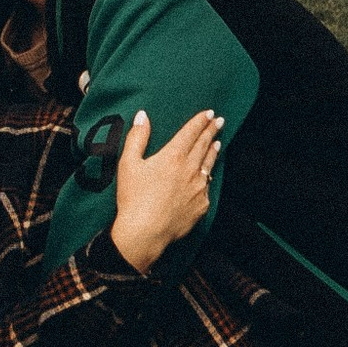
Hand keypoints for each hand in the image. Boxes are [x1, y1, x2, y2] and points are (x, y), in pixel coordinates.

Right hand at [109, 106, 222, 273]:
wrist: (145, 233)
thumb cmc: (133, 198)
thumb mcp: (128, 164)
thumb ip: (137, 137)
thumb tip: (142, 116)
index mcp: (173, 156)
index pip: (191, 132)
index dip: (200, 121)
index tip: (209, 113)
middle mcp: (191, 169)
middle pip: (204, 145)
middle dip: (211, 131)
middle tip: (219, 121)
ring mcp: (199, 188)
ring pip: (209, 165)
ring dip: (213, 151)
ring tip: (217, 143)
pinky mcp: (202, 205)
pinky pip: (207, 187)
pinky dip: (207, 178)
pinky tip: (207, 176)